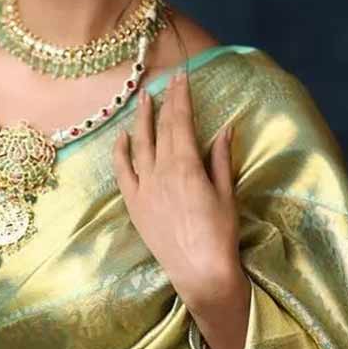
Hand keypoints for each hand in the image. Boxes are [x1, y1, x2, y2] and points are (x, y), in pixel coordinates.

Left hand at [112, 71, 239, 301]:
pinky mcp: (134, 204)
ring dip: (140, 118)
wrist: (199, 271)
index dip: (180, 96)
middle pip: (160, 128)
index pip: (180, 121)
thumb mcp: (226, 193)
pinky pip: (122, 171)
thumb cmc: (219, 234)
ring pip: (139, 144)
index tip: (181, 76)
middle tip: (166, 80)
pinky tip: (122, 136)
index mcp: (185, 165)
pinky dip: (121, 151)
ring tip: (142, 98)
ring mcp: (143, 187)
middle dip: (164, 101)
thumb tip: (225, 127)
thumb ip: (221, 158)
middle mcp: (160, 171)